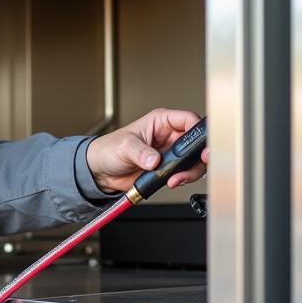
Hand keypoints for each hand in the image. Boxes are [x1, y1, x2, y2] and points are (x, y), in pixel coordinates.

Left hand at [86, 108, 206, 193]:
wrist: (101, 172)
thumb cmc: (109, 149)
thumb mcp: (124, 146)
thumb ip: (140, 152)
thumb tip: (154, 160)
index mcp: (162, 122)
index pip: (189, 120)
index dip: (197, 131)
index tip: (198, 145)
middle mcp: (169, 136)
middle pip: (197, 143)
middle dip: (200, 155)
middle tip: (196, 164)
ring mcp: (170, 154)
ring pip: (194, 160)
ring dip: (190, 171)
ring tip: (175, 179)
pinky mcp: (168, 169)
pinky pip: (184, 173)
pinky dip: (183, 179)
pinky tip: (171, 182)